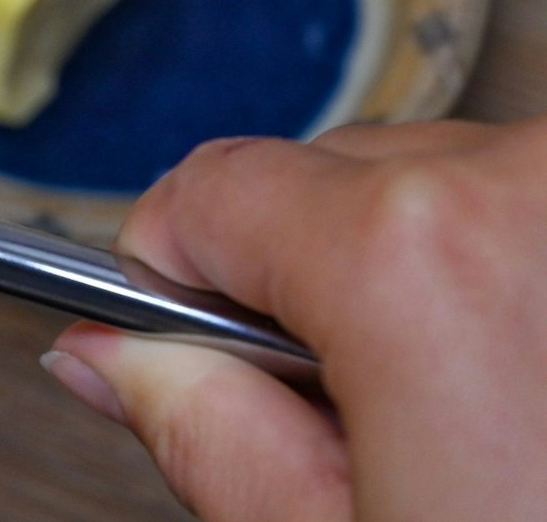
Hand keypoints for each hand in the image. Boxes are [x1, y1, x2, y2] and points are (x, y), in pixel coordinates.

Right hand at [41, 120, 546, 520]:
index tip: (199, 353)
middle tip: (378, 422)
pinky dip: (517, 263)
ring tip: (492, 407)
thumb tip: (109, 355)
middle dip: (321, 279)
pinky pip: (526, 195)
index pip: (205, 193)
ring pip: (442, 176)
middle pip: (327, 176)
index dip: (172, 283)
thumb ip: (213, 437)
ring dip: (435, 265)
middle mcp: (524, 180)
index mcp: (418, 259)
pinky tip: (538, 373)